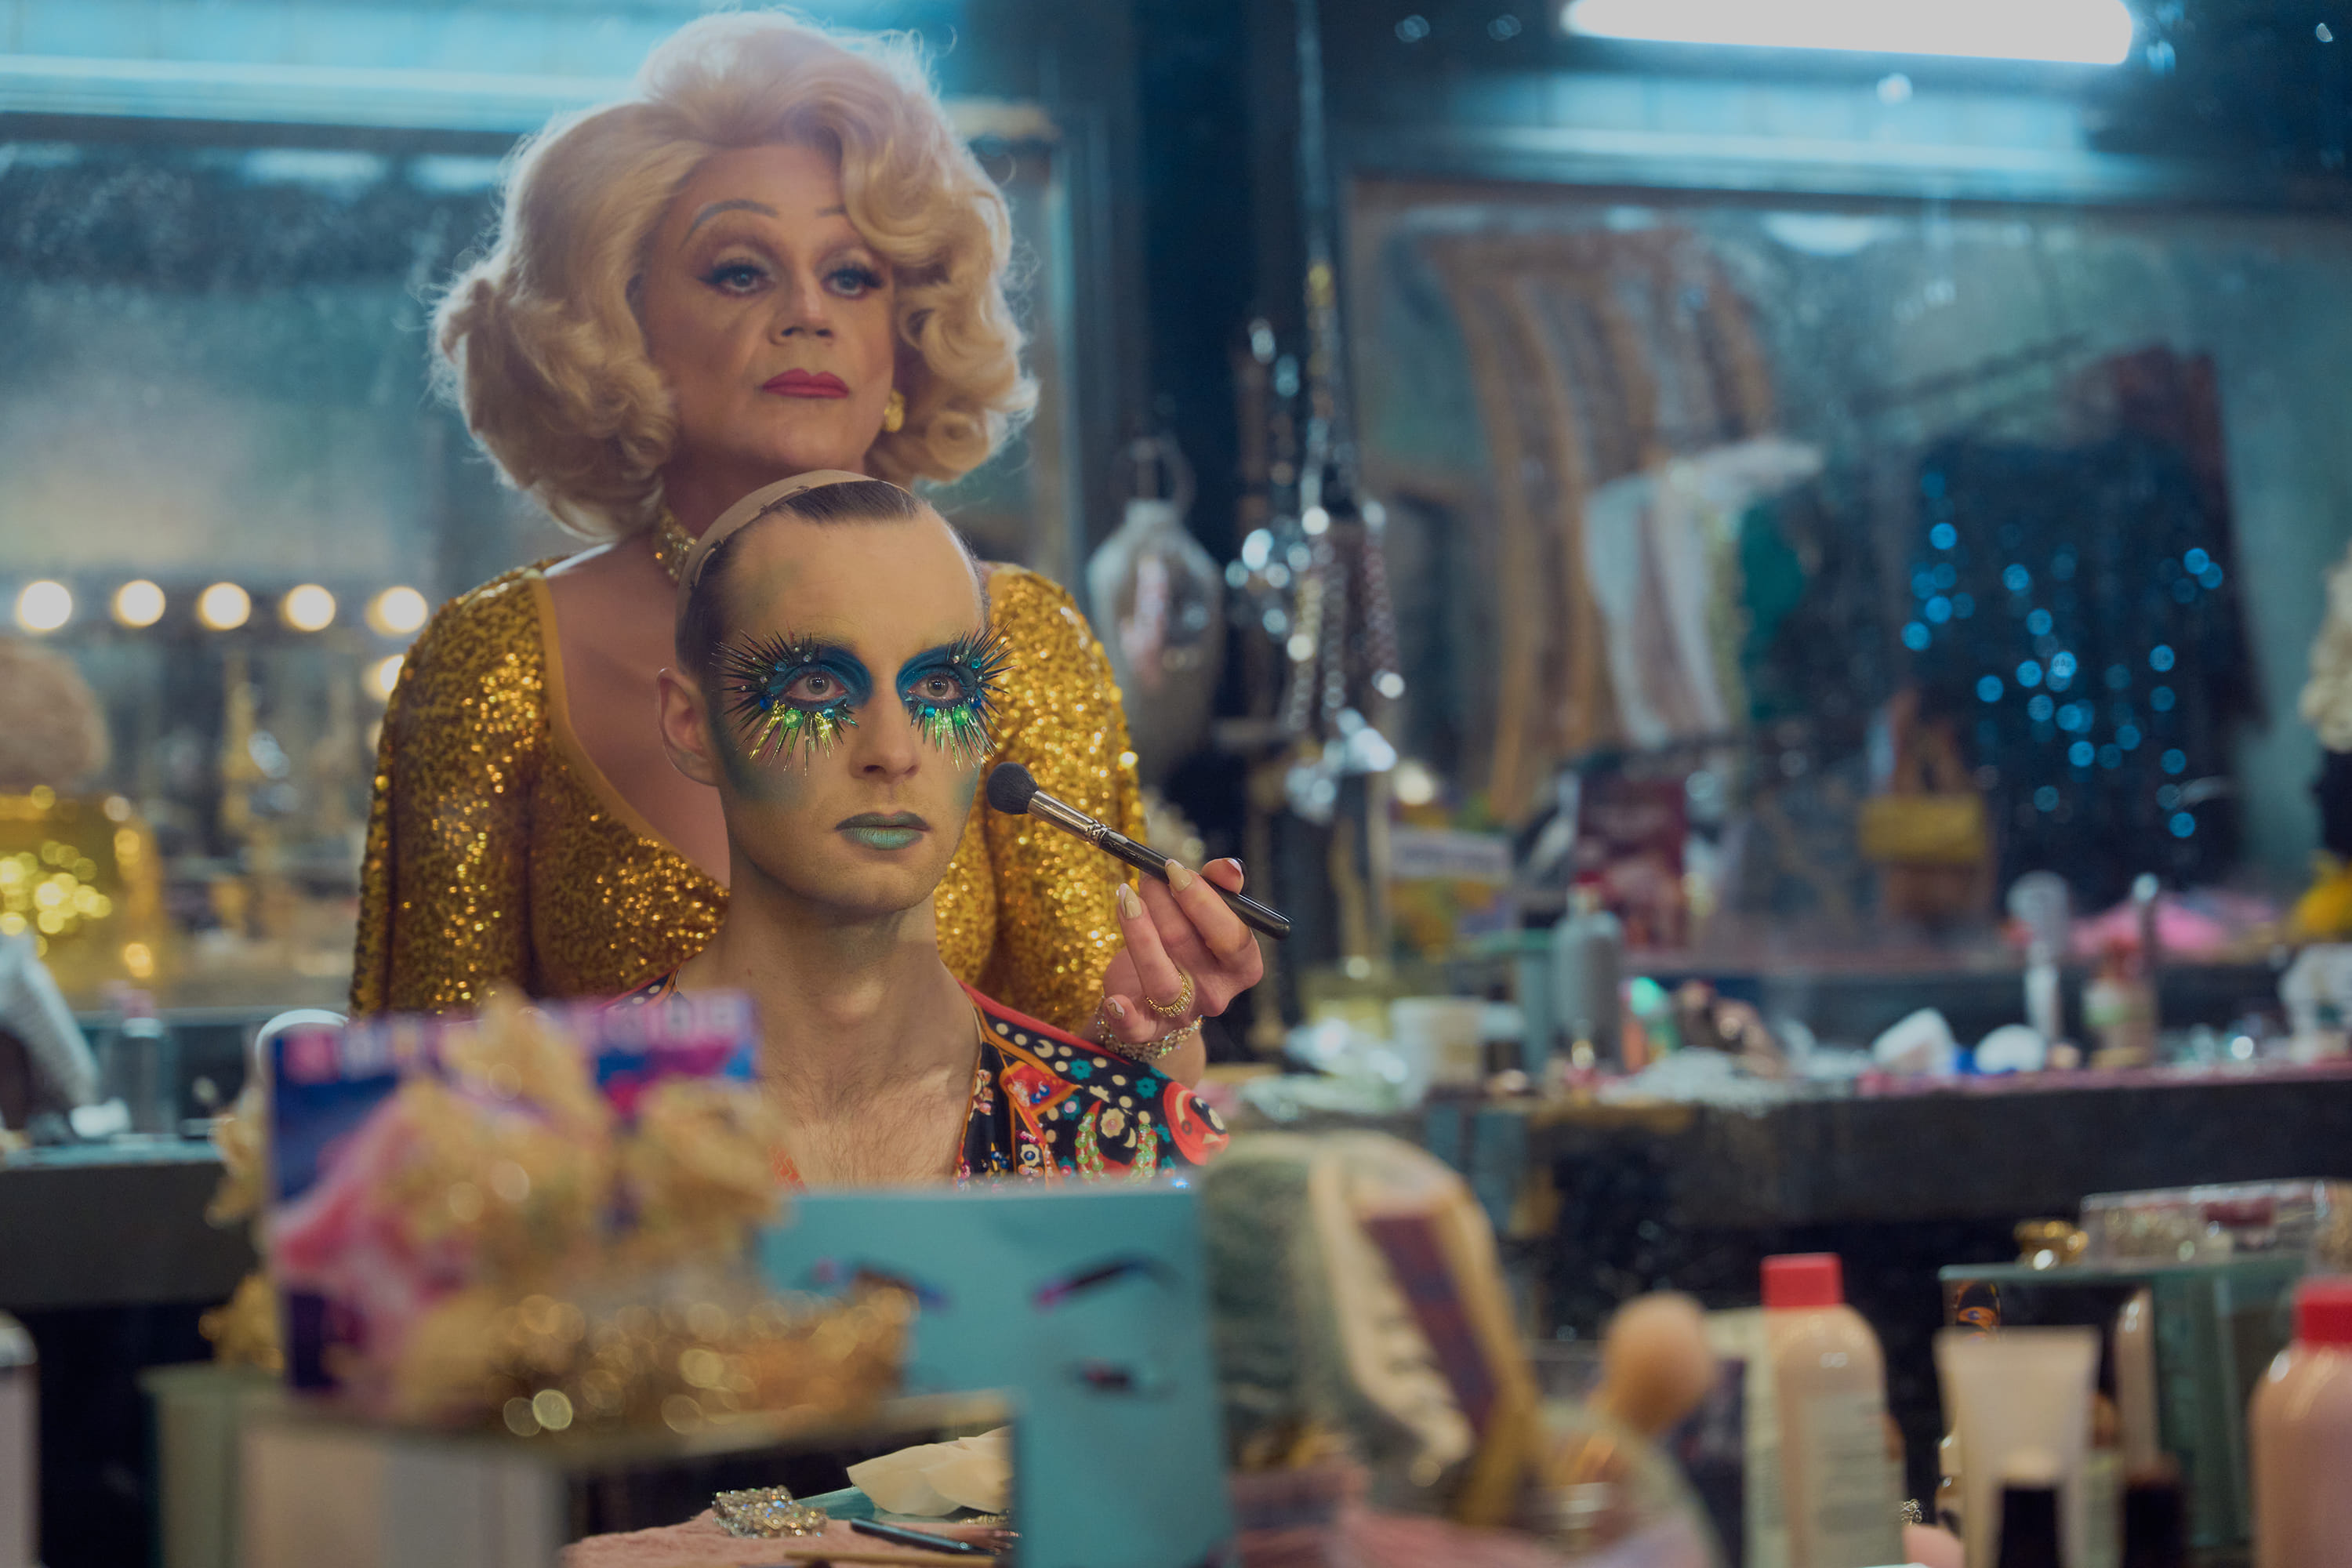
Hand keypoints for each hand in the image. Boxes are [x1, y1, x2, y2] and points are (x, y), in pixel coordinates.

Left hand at [1092, 859, 1264, 1080]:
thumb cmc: (1188, 943)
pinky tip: (1114, 1001)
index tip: (1175, 870)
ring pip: (1160, 976)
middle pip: (1188, 945)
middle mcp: (1216, 993)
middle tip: (1147, 876)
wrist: (1158, 990)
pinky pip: (1136, 1026)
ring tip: (1125, 898)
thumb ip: (1220, 887)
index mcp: (1242, 966)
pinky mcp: (1148, 1027)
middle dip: (1162, 903)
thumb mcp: (1205, 915)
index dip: (1203, 900)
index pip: (1232, 935)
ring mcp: (1182, 1013)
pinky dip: (1124, 1016)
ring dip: (1138, 932)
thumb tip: (1230, 867)